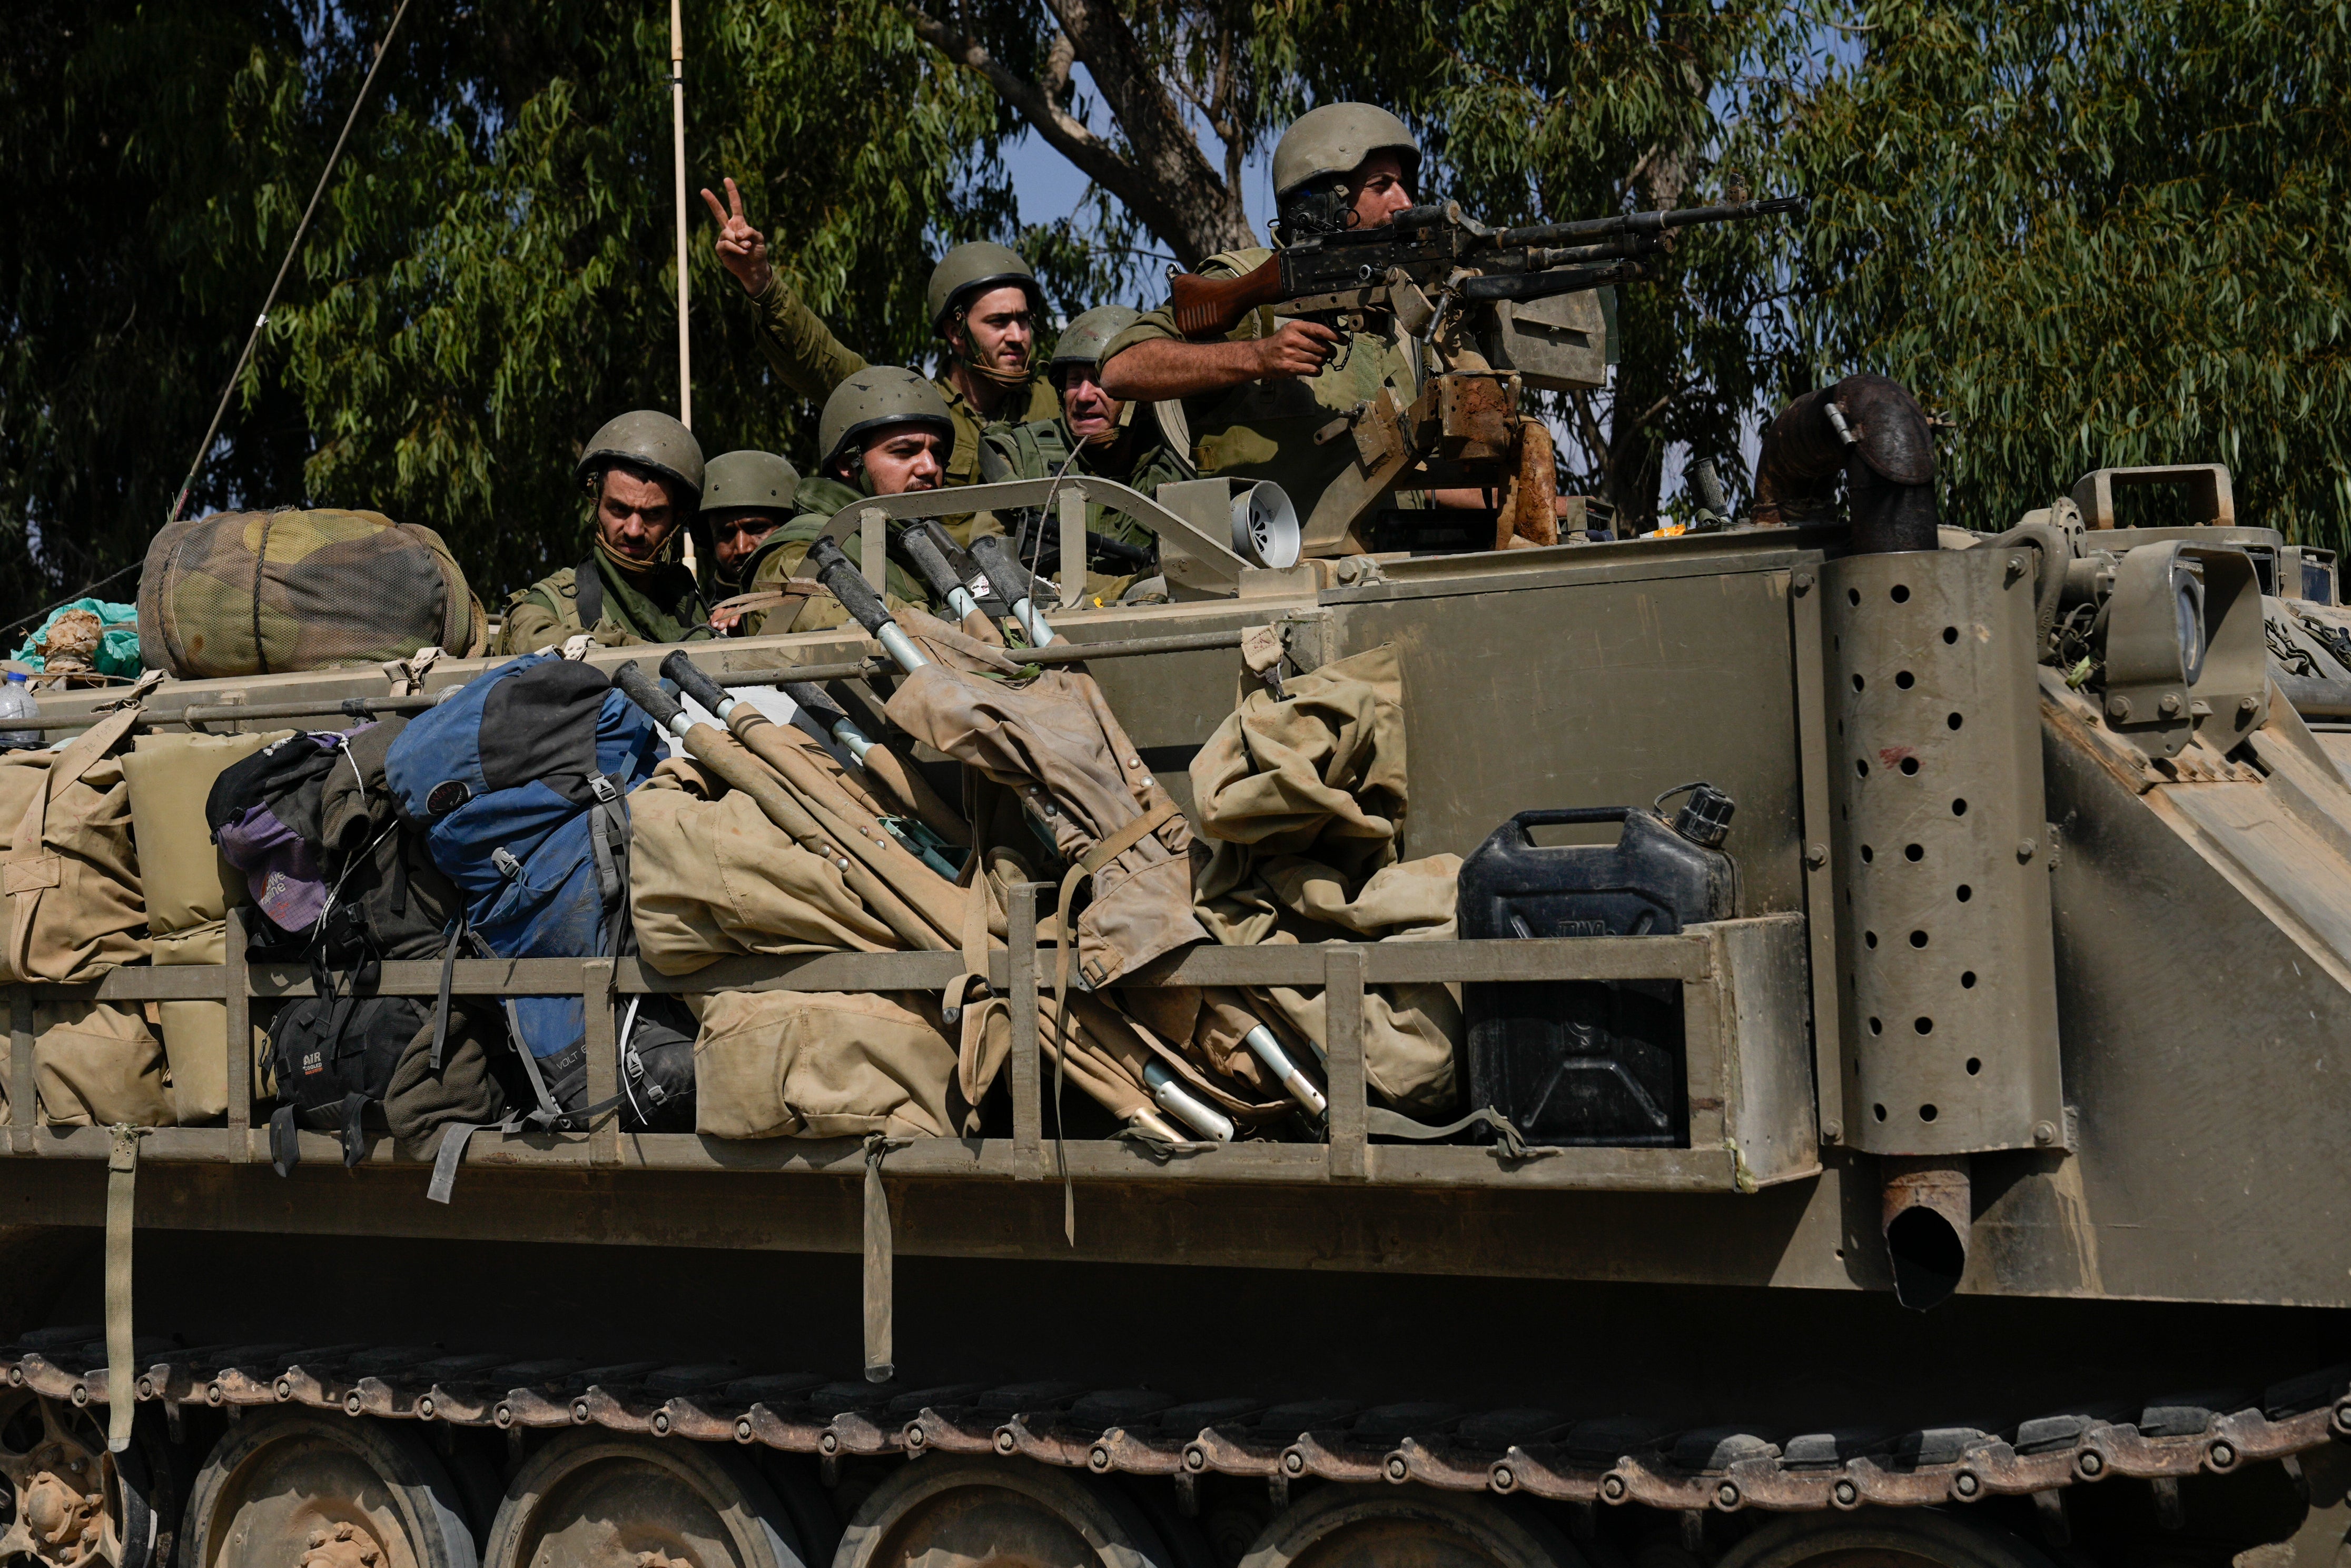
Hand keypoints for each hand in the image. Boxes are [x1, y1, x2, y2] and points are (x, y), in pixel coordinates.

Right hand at [699, 176, 771, 295]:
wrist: (755, 270)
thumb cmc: (758, 252)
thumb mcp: (759, 238)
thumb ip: (750, 231)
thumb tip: (737, 233)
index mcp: (739, 222)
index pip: (735, 204)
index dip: (731, 192)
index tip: (727, 179)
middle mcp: (729, 228)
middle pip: (719, 212)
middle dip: (711, 201)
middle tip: (703, 190)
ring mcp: (724, 238)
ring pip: (727, 233)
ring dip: (740, 242)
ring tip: (747, 248)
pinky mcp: (721, 249)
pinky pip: (726, 244)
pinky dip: (736, 248)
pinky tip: (742, 253)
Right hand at [1252, 320, 1340, 379]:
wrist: (1262, 356)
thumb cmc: (1281, 343)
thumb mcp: (1292, 331)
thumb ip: (1310, 332)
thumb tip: (1334, 337)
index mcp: (1295, 327)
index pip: (1320, 330)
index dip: (1335, 336)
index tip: (1345, 341)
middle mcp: (1293, 339)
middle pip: (1322, 347)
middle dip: (1330, 351)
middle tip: (1330, 353)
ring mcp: (1290, 354)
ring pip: (1319, 360)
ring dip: (1322, 362)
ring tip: (1317, 360)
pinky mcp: (1290, 367)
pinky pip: (1313, 370)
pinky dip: (1318, 371)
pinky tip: (1314, 369)